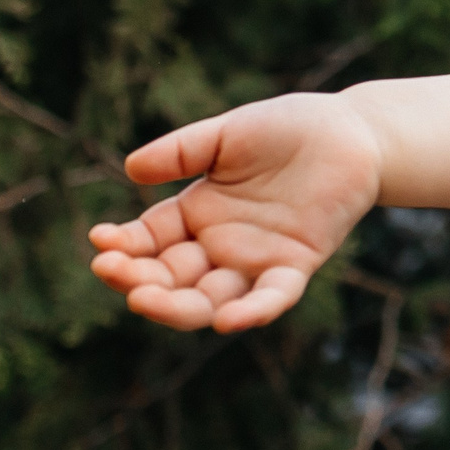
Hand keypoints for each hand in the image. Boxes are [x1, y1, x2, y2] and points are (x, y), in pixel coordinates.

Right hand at [88, 91, 384, 332]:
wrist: (349, 131)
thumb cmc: (286, 129)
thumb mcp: (226, 134)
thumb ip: (182, 152)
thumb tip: (130, 168)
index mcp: (196, 214)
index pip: (149, 241)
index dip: (123, 246)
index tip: (100, 244)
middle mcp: (220, 245)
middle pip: (171, 279)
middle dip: (140, 281)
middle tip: (115, 274)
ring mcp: (256, 259)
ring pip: (210, 299)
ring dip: (177, 306)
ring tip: (145, 299)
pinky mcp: (296, 264)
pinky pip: (272, 296)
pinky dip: (252, 311)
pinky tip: (227, 320)